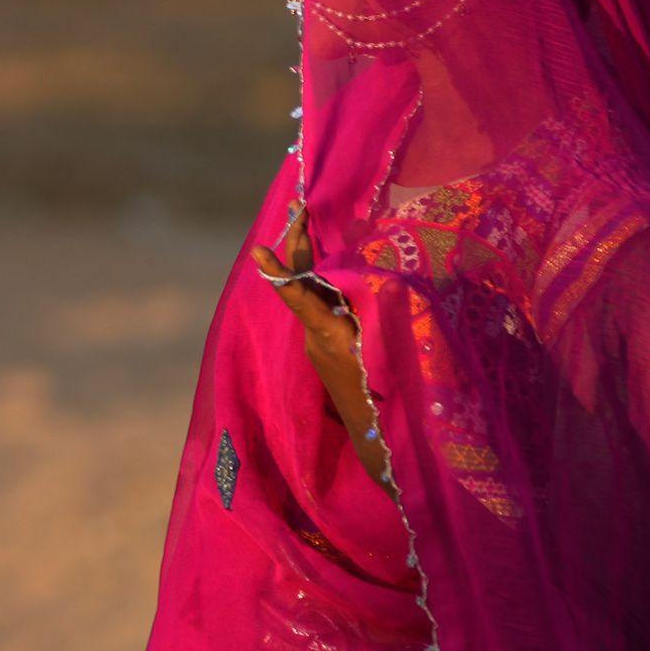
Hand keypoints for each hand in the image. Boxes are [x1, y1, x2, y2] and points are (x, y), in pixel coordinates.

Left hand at [253, 207, 389, 491]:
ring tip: (308, 218)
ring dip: (310, 258)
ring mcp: (321, 342)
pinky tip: (332, 259)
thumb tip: (380, 284)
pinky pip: (322, 305)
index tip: (259, 250)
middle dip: (297, 245)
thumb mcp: (388, 359)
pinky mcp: (328, 345)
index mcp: (331, 338)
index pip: (301, 299)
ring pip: (312, 292)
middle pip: (301, 284)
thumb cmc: (390, 404)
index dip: (281, 273)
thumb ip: (380, 321)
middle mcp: (319, 337)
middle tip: (298, 207)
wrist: (378, 443)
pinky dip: (324, 281)